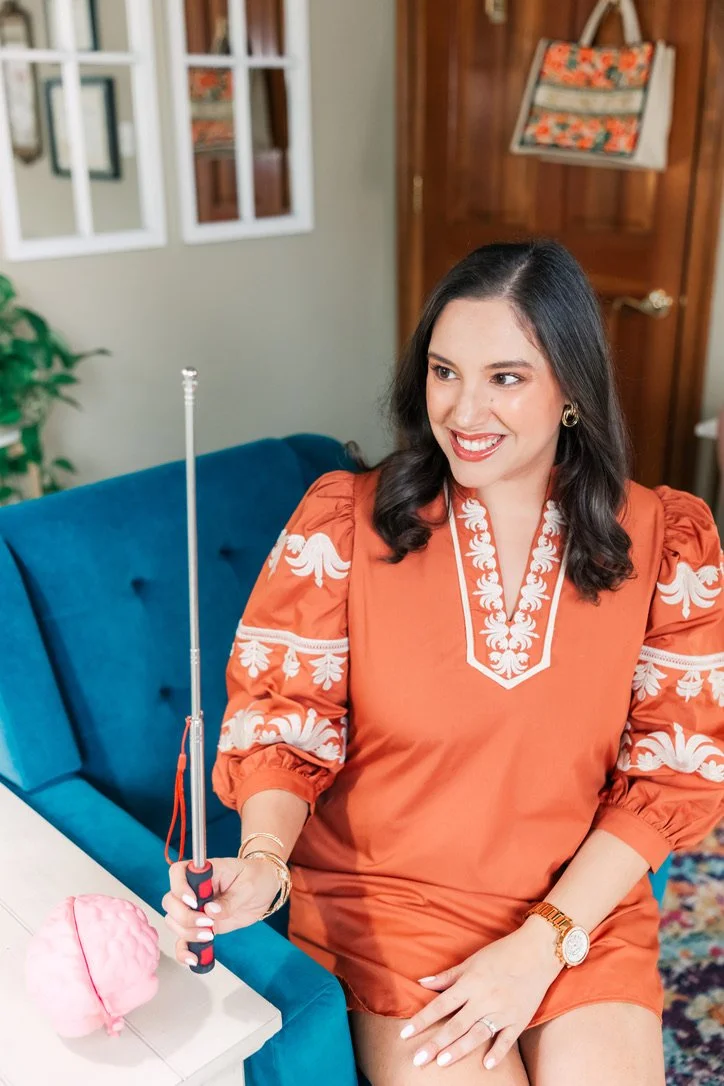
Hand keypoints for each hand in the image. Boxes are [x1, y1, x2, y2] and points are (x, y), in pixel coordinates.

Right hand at [163, 855, 280, 966]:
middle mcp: (194, 889)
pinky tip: (194, 958)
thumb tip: (210, 911)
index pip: (178, 872)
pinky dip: (184, 950)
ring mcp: (195, 908)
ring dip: (187, 932)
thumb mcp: (248, 886)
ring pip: (174, 921)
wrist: (264, 890)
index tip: (193, 901)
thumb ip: (230, 900)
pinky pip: (183, 939)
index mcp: (205, 871)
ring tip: (209, 935)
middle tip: (207, 924)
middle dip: (184, 916)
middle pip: (170, 901)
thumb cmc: (256, 878)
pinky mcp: (200, 926)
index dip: (179, 887)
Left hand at [400, 918, 562, 1069]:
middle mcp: (484, 998)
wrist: (538, 951)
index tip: (405, 1034)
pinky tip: (487, 1066)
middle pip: (456, 1024)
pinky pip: (507, 1039)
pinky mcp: (520, 1019)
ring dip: (459, 1049)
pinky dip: (498, 1052)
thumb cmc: (502, 953)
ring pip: (477, 1034)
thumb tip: (421, 983)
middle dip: (436, 1043)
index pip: (440, 1005)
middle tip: (418, 1060)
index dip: (422, 1020)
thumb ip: (447, 976)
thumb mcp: (472, 960)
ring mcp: (503, 1011)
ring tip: (442, 1063)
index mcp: (471, 982)